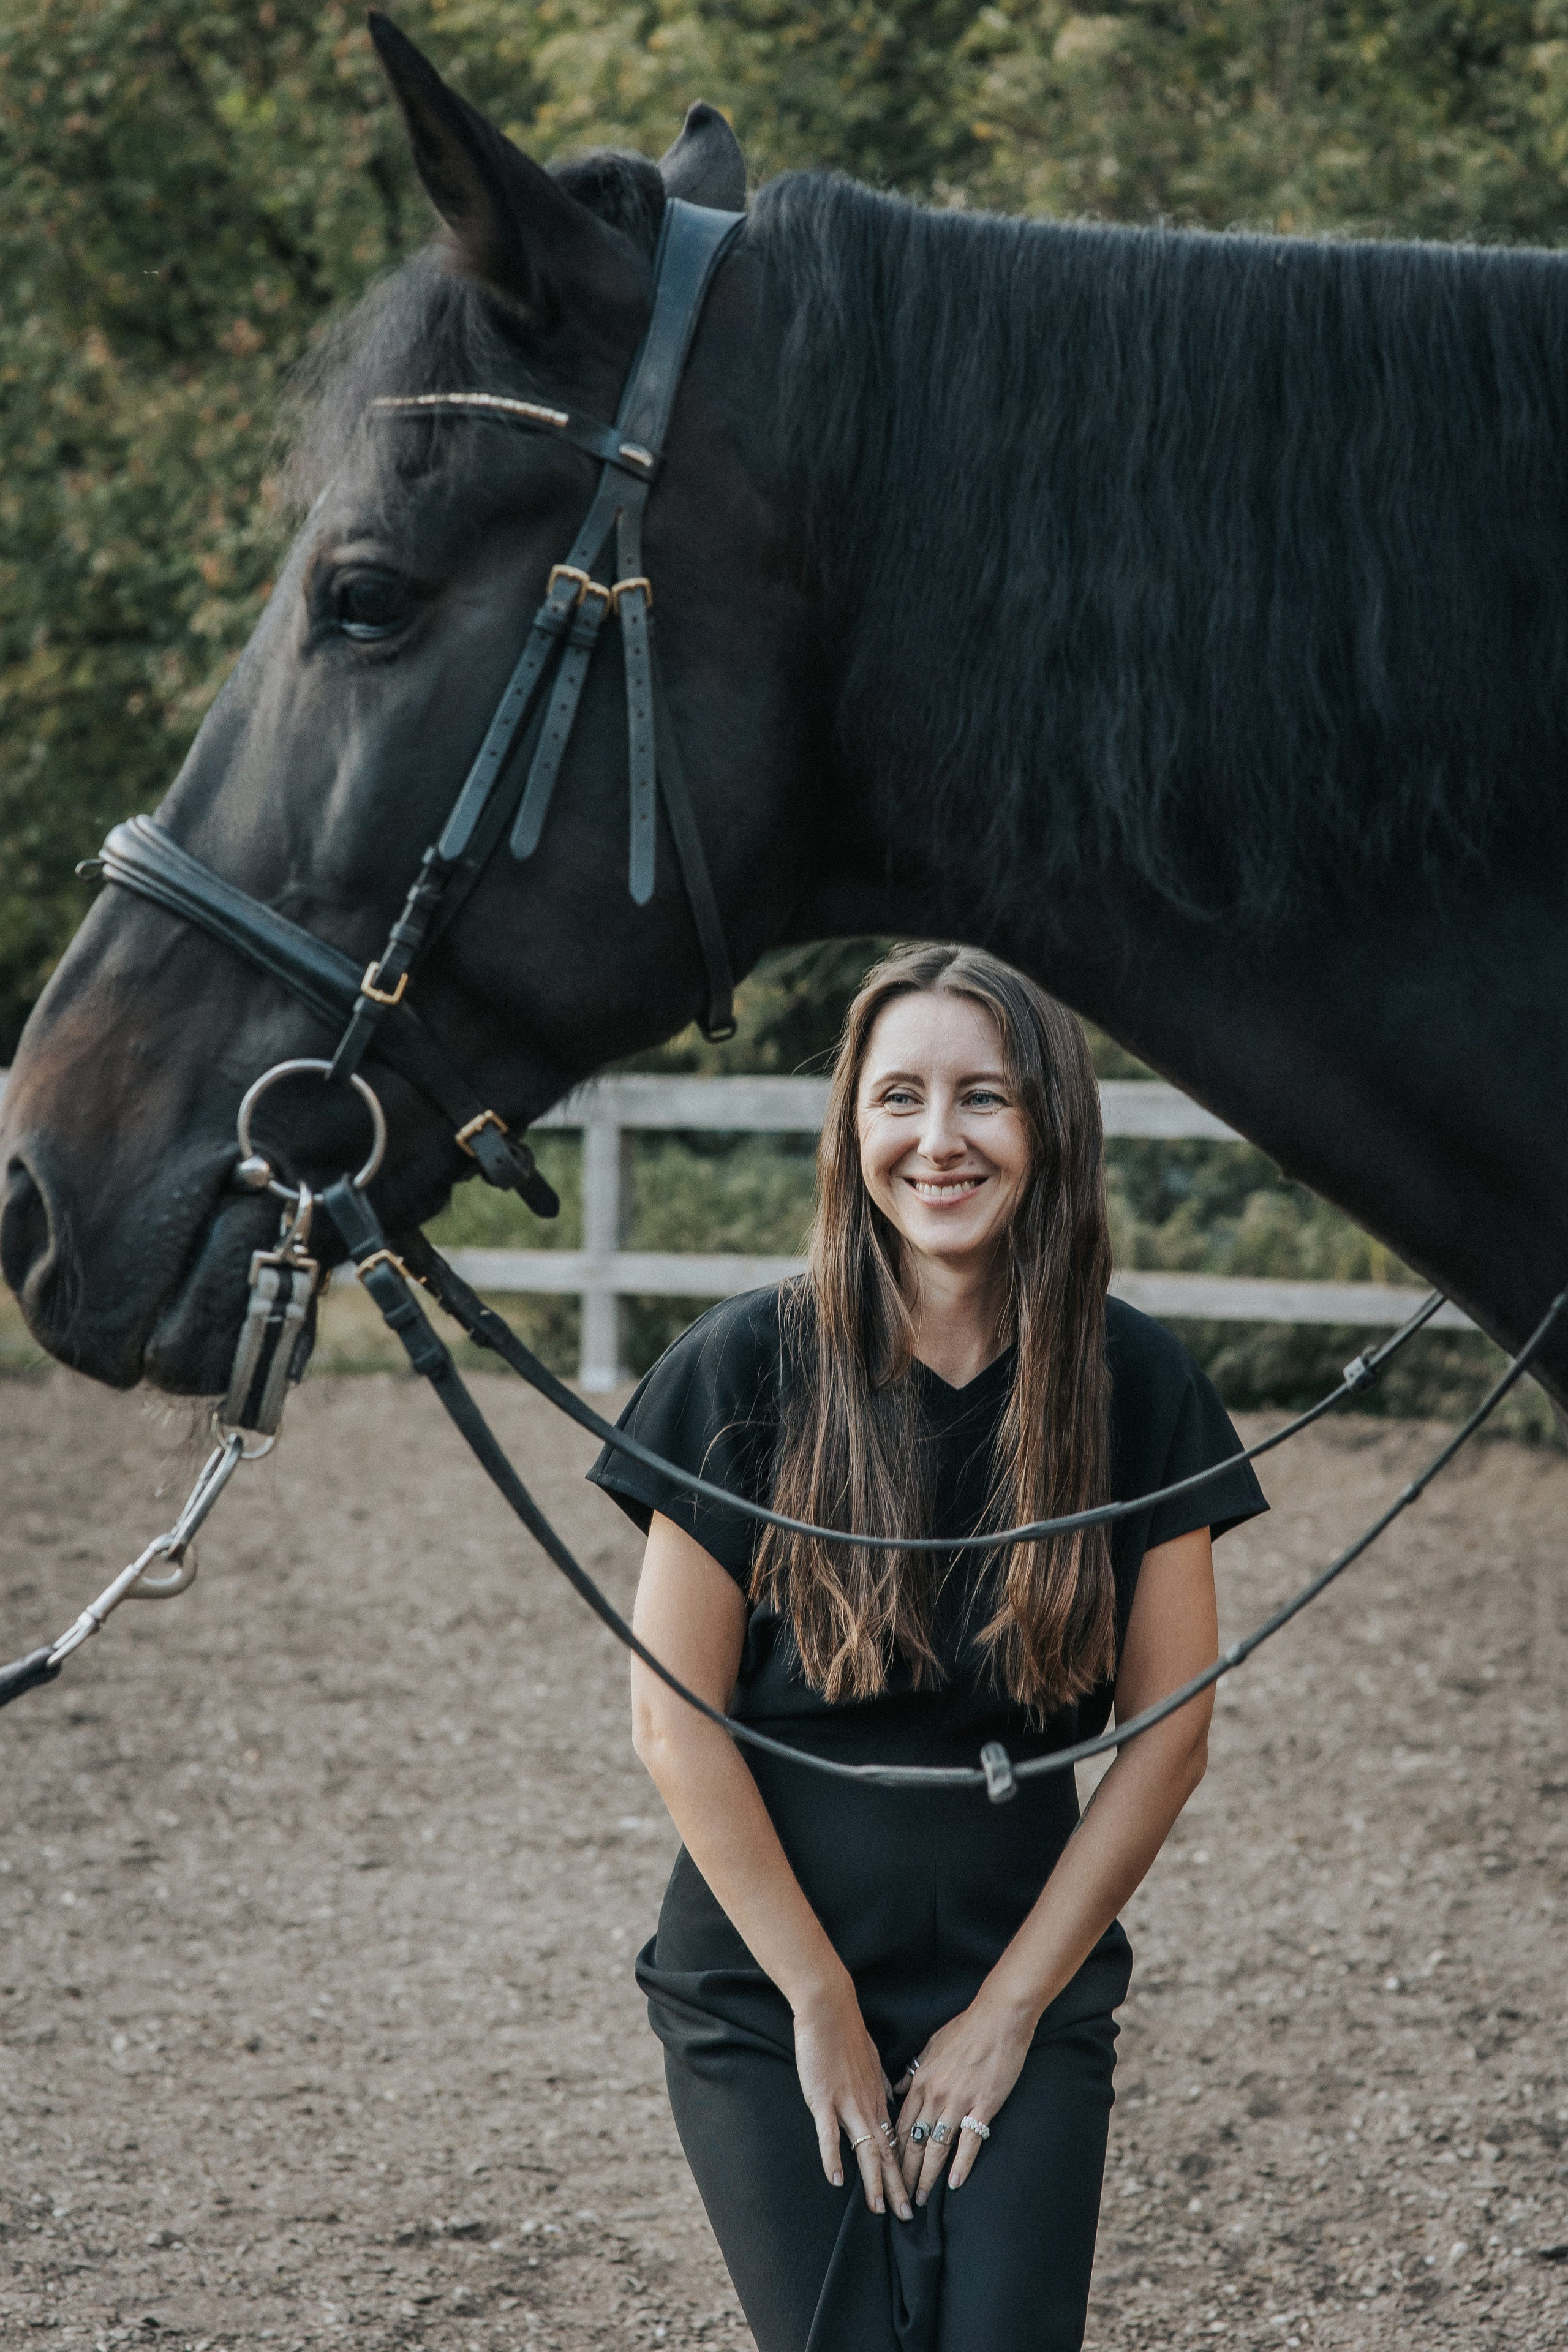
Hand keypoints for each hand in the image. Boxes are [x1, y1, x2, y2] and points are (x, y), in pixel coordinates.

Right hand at [794, 1984, 911, 2219]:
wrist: (829, 2007)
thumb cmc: (847, 2033)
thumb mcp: (870, 2062)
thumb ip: (878, 2085)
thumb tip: (887, 2100)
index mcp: (878, 2097)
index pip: (895, 2142)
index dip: (904, 2170)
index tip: (911, 2194)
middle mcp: (868, 2104)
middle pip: (887, 2153)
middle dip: (896, 2187)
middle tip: (906, 2217)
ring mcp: (846, 2102)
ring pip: (866, 2149)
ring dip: (874, 2182)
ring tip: (879, 2209)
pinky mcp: (824, 2098)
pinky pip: (830, 2133)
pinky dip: (834, 2158)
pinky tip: (837, 2180)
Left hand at [894, 1994, 1033, 2199]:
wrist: (998, 2017)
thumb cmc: (966, 2029)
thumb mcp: (932, 2046)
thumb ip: (914, 2071)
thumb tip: (897, 2088)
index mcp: (921, 2081)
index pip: (901, 2125)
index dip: (893, 2152)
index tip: (888, 2173)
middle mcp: (935, 2094)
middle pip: (914, 2142)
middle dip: (906, 2173)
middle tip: (900, 2198)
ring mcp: (959, 2101)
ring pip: (936, 2147)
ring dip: (927, 2176)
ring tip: (922, 2198)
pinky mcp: (983, 2105)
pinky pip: (969, 2141)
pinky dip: (961, 2164)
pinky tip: (954, 2182)